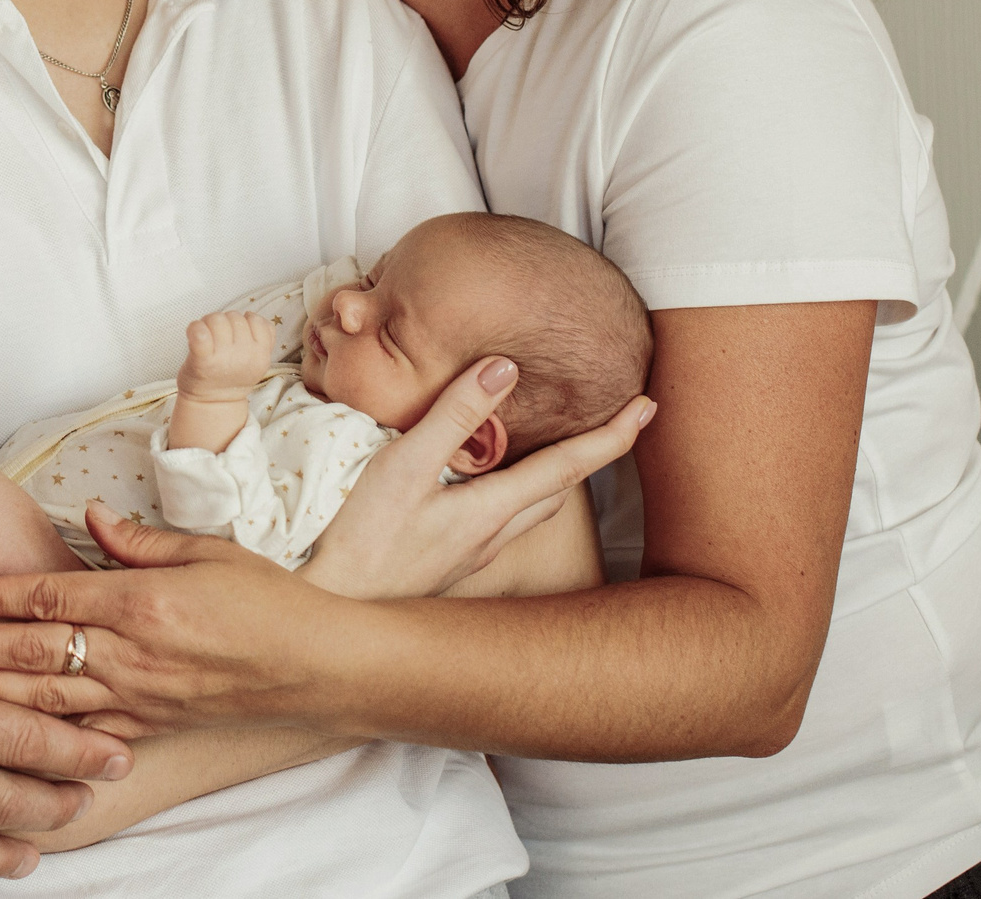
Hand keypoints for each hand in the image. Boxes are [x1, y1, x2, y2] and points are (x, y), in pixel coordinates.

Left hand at [0, 503, 330, 738]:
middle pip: (30, 651)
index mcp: (141, 601)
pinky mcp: (148, 729)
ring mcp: (137, 699)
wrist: (320, 666)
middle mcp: (132, 654)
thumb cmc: (268, 601)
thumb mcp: (206, 550)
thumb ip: (138, 539)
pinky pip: (81, 735)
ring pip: (43, 698)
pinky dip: (36, 736)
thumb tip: (87, 517)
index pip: (46, 597)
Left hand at [177, 311, 275, 402]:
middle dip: (225, 322)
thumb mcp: (256, 361)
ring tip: (208, 338)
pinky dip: (196, 328)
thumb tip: (252, 316)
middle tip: (218, 339)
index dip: (245, 322)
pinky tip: (195, 332)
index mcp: (261, 356)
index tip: (236, 335)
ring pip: (218, 318)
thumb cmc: (232, 375)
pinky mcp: (201, 360)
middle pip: (234, 317)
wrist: (212, 402)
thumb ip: (262, 338)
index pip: (256, 320)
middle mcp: (245, 356)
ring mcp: (223, 358)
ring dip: (209, 323)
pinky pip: (199, 332)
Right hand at [300, 356, 651, 599]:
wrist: (332, 613)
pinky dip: (513, 496)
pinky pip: (498, 524)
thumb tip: (505, 367)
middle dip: (591, 457)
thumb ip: (453, 415)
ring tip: (558, 448)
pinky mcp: (444, 565)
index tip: (648, 407)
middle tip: (615, 423)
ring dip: (553, 478)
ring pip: (529, 513)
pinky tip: (485, 487)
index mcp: (489, 511)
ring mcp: (467, 556)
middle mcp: (490, 539)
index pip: (567, 468)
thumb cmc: (359, 541)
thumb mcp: (402, 465)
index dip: (611, 436)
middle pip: (558, 493)